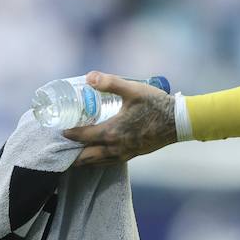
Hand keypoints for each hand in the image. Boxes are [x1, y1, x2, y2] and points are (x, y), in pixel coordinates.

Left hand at [62, 71, 176, 167]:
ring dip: (83, 160)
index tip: (59, 130)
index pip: (82, 136)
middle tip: (59, 149)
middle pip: (85, 157)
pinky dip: (97, 161)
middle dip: (70, 155)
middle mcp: (116, 147)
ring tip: (73, 155)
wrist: (179, 121)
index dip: (68, 133)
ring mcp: (125, 153)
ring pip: (96, 163)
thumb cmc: (156, 104)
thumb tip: (89, 76)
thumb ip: (110, 82)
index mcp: (112, 132)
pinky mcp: (133, 155)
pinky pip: (109, 163)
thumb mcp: (133, 90)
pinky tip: (97, 155)